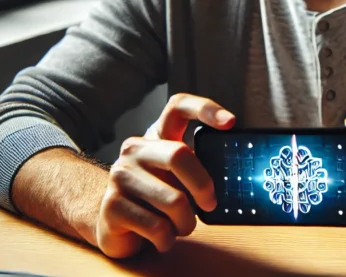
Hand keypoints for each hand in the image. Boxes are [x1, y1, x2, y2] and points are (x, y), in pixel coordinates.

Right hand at [95, 93, 234, 257]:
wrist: (113, 225)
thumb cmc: (155, 198)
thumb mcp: (177, 178)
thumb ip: (198, 167)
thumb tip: (233, 175)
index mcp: (156, 136)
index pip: (178, 107)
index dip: (205, 109)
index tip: (230, 122)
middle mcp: (135, 150)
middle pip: (179, 155)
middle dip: (202, 185)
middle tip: (210, 204)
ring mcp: (120, 176)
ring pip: (173, 201)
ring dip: (185, 223)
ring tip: (179, 226)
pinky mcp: (112, 206)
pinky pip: (157, 227)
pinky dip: (168, 239)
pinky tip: (162, 238)